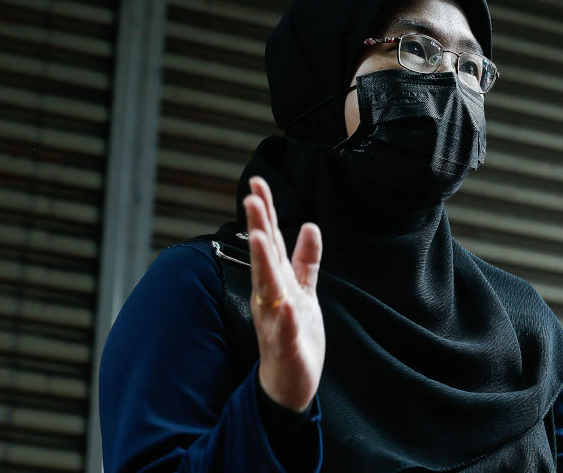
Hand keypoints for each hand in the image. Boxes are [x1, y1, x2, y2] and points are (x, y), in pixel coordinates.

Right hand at [244, 176, 324, 412]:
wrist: (289, 383)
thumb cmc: (294, 333)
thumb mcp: (304, 290)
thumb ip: (306, 259)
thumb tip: (311, 225)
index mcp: (275, 280)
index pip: (268, 240)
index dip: (263, 211)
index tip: (256, 181)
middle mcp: (269, 296)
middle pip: (262, 256)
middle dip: (257, 226)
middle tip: (251, 196)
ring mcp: (275, 320)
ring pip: (267, 287)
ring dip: (262, 262)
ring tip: (258, 237)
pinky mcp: (286, 346)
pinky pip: (285, 329)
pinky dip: (286, 317)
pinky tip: (288, 303)